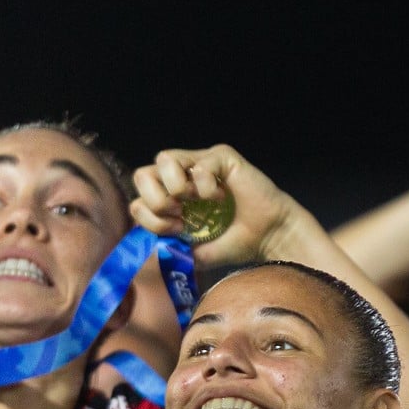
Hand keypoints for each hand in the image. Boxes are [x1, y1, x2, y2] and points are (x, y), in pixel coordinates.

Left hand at [130, 145, 301, 265]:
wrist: (270, 237)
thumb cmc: (235, 242)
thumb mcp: (196, 251)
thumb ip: (172, 247)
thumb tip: (150, 246)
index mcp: (171, 197)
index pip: (138, 198)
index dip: (150, 218)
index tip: (177, 231)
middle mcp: (182, 175)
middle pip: (142, 174)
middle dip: (155, 201)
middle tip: (180, 216)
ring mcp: (200, 162)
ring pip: (163, 159)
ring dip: (175, 188)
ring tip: (196, 202)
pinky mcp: (221, 157)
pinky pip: (199, 165)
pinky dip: (207, 188)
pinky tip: (222, 196)